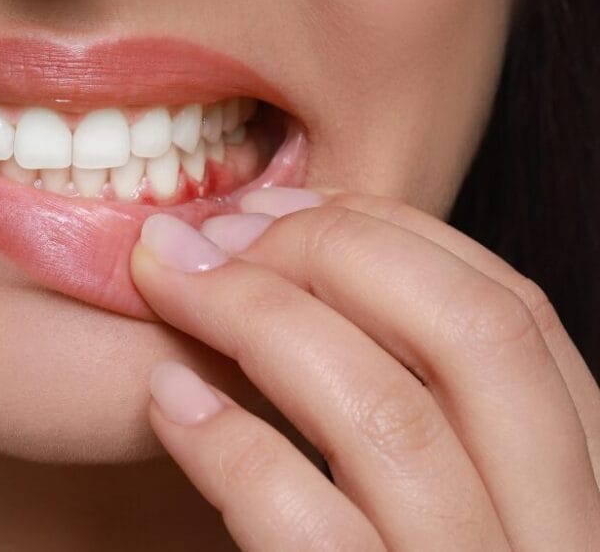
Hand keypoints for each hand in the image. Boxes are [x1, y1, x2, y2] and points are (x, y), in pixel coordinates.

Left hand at [131, 188, 599, 549]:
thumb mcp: (436, 486)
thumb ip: (404, 394)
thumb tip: (287, 255)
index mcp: (577, 479)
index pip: (508, 310)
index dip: (387, 235)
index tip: (279, 208)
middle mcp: (562, 537)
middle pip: (472, 334)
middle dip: (327, 254)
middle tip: (211, 239)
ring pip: (388, 417)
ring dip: (256, 322)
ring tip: (168, 288)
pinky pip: (307, 530)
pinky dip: (228, 444)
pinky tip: (168, 399)